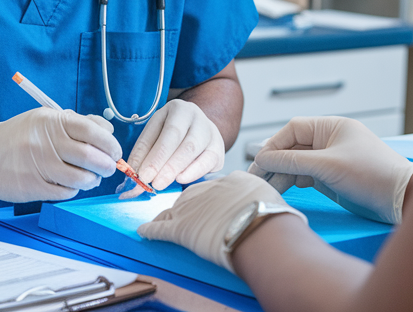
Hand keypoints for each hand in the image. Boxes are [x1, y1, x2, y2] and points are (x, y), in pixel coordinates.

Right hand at [0, 108, 120, 202]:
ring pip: (81, 178)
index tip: (114, 151)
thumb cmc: (17, 136)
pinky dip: (73, 190)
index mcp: (52, 121)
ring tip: (89, 177)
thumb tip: (107, 131)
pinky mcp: (33, 187)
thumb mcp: (44, 119)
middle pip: (91, 156)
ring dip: (92, 180)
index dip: (110, 143)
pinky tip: (67, 183)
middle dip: (107, 165)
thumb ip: (77, 122)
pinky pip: (66, 192)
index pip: (93, 131)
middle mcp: (46, 142)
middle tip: (108, 167)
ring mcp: (39, 165)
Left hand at [123, 99, 224, 195]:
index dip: (154, 155)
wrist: (197, 128)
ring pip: (195, 151)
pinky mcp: (218, 150)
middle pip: (183, 142)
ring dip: (175, 169)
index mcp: (178, 109)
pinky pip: (208, 162)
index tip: (141, 174)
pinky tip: (181, 179)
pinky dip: (194, 172)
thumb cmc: (170, 132)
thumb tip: (131, 176)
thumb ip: (143, 153)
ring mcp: (210, 133)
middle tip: (150, 182)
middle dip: (164, 164)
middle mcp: (198, 118)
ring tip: (160, 183)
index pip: (168, 133)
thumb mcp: (155, 133)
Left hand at [137, 171, 306, 270]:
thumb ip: (258, 193)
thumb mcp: (266, 193)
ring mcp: (191, 208)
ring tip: (161, 217)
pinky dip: (150, 230)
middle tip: (184, 210)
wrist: (259, 225)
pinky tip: (143, 230)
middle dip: (185, 203)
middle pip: (190, 195)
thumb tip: (263, 200)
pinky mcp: (180, 229)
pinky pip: (160, 228)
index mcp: (226, 181)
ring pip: (172, 209)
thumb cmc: (269, 212)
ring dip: (166, 214)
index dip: (209, 197)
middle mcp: (205, 190)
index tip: (209, 202)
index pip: (212, 187)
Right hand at [248, 116, 412, 223]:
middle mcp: (330, 140)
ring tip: (266, 188)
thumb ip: (292, 161)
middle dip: (275, 162)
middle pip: (293, 147)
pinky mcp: (333, 178)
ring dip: (282, 174)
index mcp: (332, 127)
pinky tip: (283, 189)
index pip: (293, 129)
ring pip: (298, 163)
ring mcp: (331, 160)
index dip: (274, 145)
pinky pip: (306, 176)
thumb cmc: (372, 175)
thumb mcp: (328, 166)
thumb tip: (263, 159)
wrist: (401, 200)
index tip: (259, 162)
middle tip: (256, 178)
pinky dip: (293, 182)